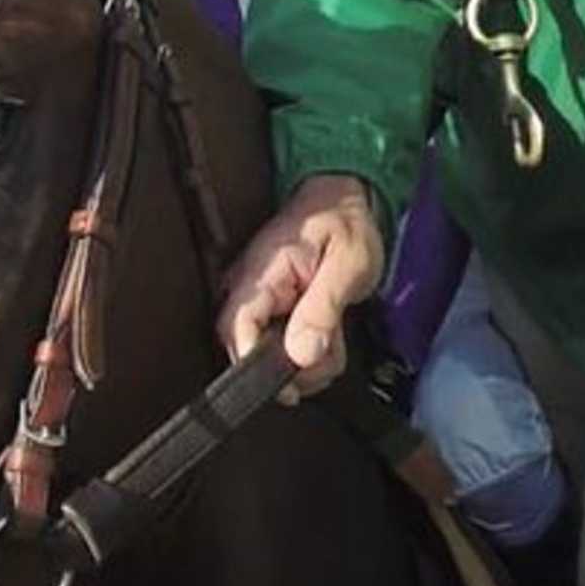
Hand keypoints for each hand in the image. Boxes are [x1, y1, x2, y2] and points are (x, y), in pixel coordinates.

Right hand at [216, 173, 383, 402]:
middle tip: (328, 356)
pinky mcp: (270, 311)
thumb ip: (323, 308)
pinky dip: (308, 353)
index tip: (290, 385)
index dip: (256, 365)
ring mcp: (257, 302)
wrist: (341, 201)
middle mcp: (248, 290)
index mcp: (260, 275)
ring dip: (306, 364)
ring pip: (266, 357)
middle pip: (247, 351)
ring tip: (334, 341)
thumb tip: (301, 355)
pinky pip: (279, 348)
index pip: (236, 329)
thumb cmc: (344, 224)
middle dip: (292, 369)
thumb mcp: (348, 263)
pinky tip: (327, 337)